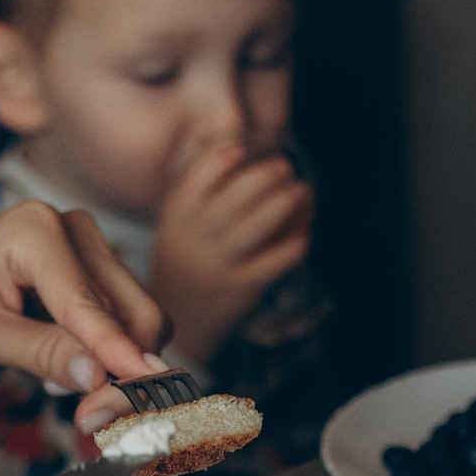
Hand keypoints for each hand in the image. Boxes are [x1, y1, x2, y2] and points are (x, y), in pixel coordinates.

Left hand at [0, 203, 169, 441]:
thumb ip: (39, 353)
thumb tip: (99, 377)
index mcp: (35, 229)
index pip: (91, 306)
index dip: (118, 358)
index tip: (146, 400)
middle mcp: (70, 231)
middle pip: (132, 310)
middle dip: (125, 369)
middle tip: (94, 421)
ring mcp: (82, 254)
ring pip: (136, 321)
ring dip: (120, 369)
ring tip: (78, 404)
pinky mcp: (85, 281)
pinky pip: (120, 326)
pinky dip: (109, 360)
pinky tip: (69, 377)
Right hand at [150, 143, 312, 368]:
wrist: (180, 324)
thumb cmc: (182, 267)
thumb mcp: (173, 229)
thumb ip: (195, 197)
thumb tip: (235, 153)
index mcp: (177, 216)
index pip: (204, 172)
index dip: (228, 157)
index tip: (244, 152)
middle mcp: (197, 237)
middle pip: (242, 191)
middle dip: (270, 174)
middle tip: (283, 168)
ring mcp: (222, 263)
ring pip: (266, 219)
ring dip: (290, 199)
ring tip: (301, 191)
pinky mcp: (245, 286)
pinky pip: (283, 254)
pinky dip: (299, 236)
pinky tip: (302, 229)